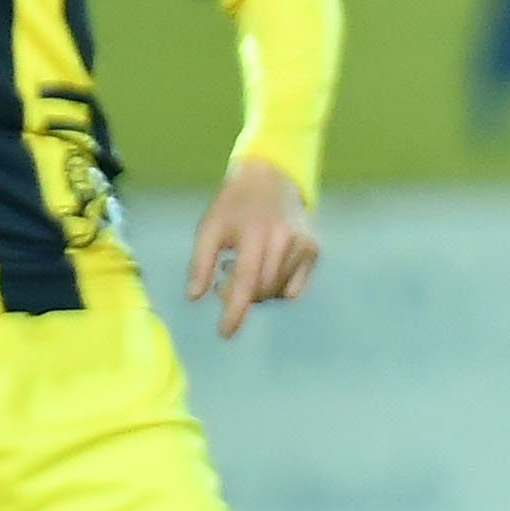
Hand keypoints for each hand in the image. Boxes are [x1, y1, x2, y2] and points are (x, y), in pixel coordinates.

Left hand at [188, 154, 320, 337]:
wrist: (271, 177)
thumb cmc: (233, 204)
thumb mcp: (208, 227)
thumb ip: (200, 262)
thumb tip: (194, 298)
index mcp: (256, 233)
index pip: (246, 281)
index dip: (235, 310)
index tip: (224, 333)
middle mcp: (285, 240)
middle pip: (261, 291)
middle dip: (240, 296)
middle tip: (224, 278)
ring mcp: (304, 246)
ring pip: (277, 292)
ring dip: (257, 292)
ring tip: (246, 267)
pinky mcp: (314, 250)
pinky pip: (294, 289)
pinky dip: (276, 289)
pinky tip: (266, 269)